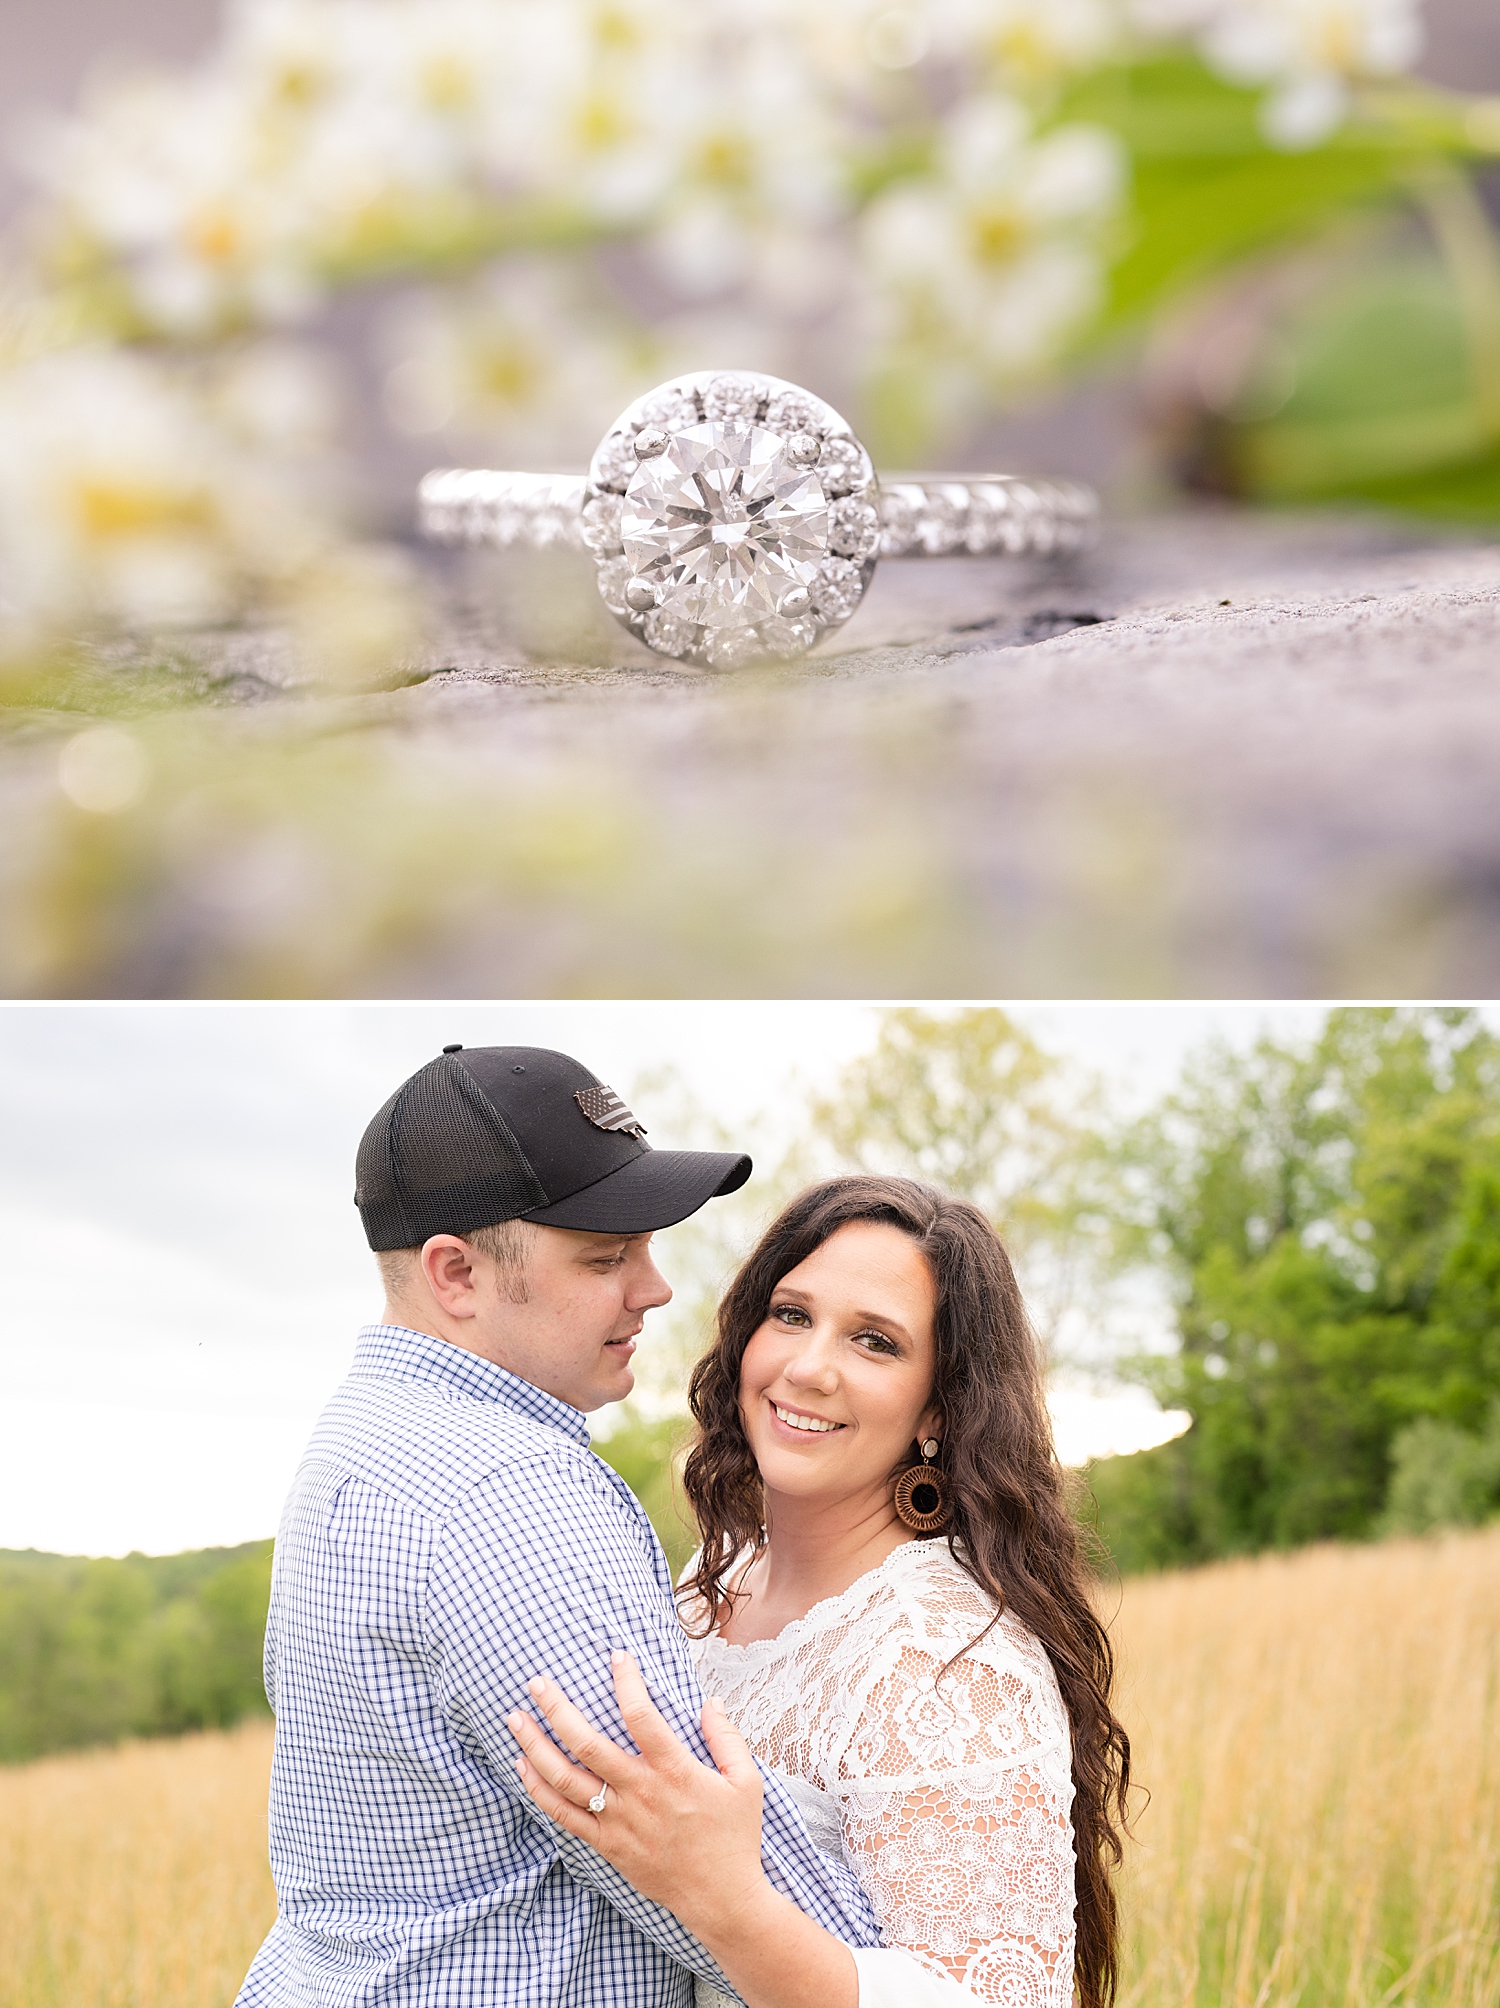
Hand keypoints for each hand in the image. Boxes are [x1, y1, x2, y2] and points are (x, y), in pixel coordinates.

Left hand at [506, 1651, 767, 1940]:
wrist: (722, 1900)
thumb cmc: (736, 1838)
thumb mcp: (746, 1782)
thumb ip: (727, 1738)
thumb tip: (709, 1701)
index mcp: (675, 1771)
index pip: (642, 1716)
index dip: (626, 1682)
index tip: (617, 1656)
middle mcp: (641, 1793)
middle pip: (588, 1744)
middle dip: (557, 1709)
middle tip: (536, 1683)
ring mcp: (619, 1822)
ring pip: (566, 1779)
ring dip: (536, 1747)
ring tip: (516, 1720)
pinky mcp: (608, 1846)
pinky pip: (564, 1817)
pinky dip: (539, 1791)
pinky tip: (523, 1768)